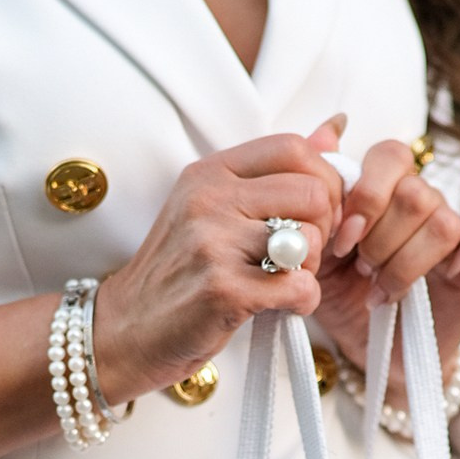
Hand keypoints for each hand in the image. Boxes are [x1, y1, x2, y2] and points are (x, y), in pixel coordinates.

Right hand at [92, 121, 346, 404]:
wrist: (125, 330)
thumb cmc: (177, 274)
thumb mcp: (212, 209)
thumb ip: (270, 175)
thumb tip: (334, 129)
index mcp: (210, 173)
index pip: (293, 148)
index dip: (323, 180)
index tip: (314, 214)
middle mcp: (210, 199)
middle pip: (313, 193)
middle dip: (323, 228)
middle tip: (302, 255)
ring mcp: (213, 244)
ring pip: (310, 241)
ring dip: (311, 270)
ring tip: (282, 282)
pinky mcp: (223, 291)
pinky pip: (299, 287)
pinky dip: (303, 303)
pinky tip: (281, 307)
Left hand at [313, 137, 459, 395]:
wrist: (378, 351)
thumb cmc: (347, 299)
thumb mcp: (316, 252)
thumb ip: (318, 196)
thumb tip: (325, 128)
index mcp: (385, 189)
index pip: (388, 156)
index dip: (366, 197)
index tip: (343, 244)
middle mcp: (423, 201)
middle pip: (415, 192)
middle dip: (381, 241)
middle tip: (363, 271)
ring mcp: (457, 226)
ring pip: (443, 220)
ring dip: (408, 262)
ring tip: (385, 290)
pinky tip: (447, 272)